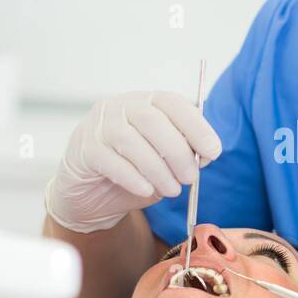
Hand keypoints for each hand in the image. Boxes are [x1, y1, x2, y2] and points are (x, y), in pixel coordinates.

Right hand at [45, 92, 220, 233]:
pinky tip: (146, 190)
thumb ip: (184, 153)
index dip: (196, 126)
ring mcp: (98, 126)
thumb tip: (204, 156)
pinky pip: (110, 161)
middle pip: (152, 120)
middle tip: (191, 177)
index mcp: (146, 102)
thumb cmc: (133, 171)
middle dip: (177, 151)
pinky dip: (133, 177)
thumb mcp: (165, 161)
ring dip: (158, 169)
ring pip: (131, 141)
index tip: (213, 151)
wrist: (90, 194)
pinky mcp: (84, 150)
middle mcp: (120, 107)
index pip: (173, 103)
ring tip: (172, 190)